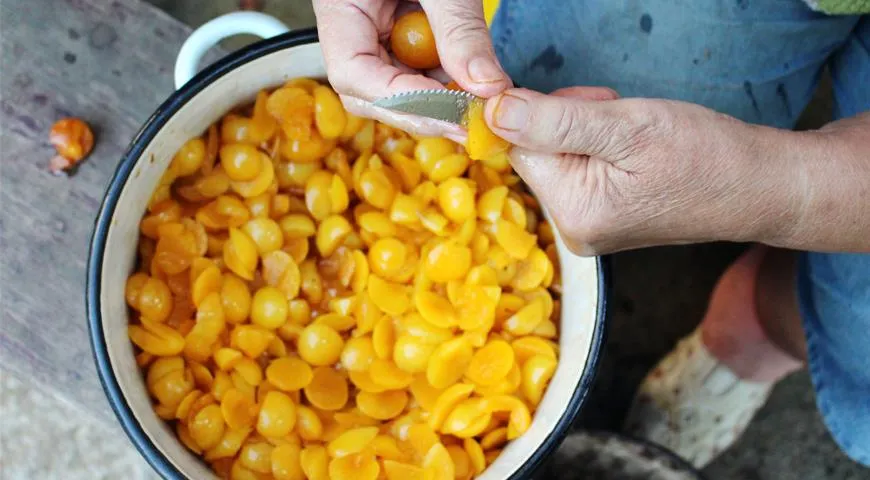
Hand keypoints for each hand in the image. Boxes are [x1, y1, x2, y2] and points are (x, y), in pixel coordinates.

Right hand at [314, 0, 509, 137]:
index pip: (353, 74)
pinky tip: (473, 84)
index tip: (452, 113)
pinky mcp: (399, 31)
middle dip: (421, 112)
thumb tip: (487, 87)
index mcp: (338, 7)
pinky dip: (445, 80)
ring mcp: (373, 32)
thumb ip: (460, 30)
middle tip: (471, 124)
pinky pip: (417, 68)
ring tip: (478, 106)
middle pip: (371, 92)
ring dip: (437, 100)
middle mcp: (351, 27)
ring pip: (396, 86)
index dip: (402, 101)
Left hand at [484, 87, 808, 254]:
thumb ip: (553, 120)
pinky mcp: (602, 221)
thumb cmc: (704, 156)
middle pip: (537, 153)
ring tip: (633, 134)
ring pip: (558, 157)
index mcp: (573, 212)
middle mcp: (572, 231)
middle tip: (618, 118)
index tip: (592, 107)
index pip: (518, 147)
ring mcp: (587, 229)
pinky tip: (633, 149)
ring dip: (586, 132)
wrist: (759, 187)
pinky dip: (598, 149)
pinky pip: (579, 171)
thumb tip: (492, 113)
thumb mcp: (625, 126)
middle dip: (569, 122)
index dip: (546, 113)